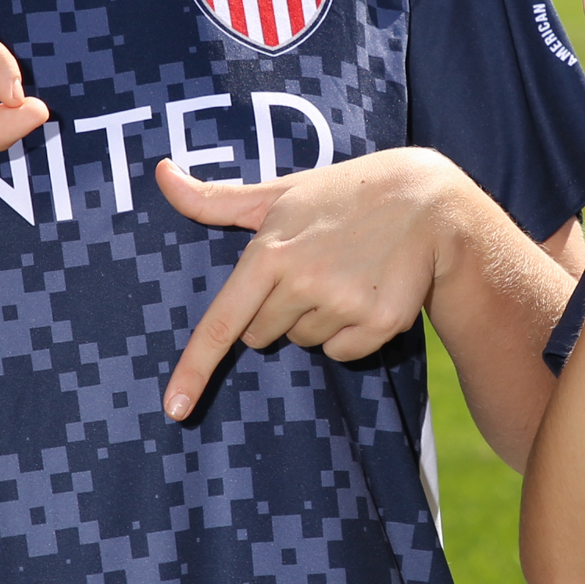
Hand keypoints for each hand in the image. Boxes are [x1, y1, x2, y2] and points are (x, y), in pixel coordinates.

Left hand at [154, 149, 467, 419]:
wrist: (426, 199)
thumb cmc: (342, 195)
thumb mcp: (279, 193)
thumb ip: (215, 199)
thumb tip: (159, 174)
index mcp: (269, 252)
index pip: (221, 323)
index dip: (193, 369)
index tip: (174, 409)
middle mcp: (302, 281)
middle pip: (262, 335)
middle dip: (277, 312)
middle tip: (313, 267)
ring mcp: (343, 304)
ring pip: (305, 342)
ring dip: (318, 319)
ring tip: (346, 272)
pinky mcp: (379, 323)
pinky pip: (342, 353)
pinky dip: (350, 334)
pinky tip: (369, 292)